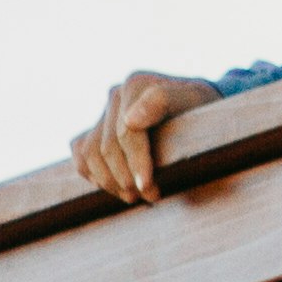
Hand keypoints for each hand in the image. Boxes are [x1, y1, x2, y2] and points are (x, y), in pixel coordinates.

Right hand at [71, 70, 214, 206]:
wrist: (196, 108)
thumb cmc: (200, 106)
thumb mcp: (193, 100)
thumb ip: (162, 102)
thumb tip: (131, 120)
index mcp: (136, 84)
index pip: (126, 132)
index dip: (136, 162)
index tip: (148, 187)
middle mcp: (115, 95)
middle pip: (107, 148)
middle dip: (127, 178)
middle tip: (151, 196)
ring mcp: (103, 113)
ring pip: (90, 154)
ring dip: (109, 181)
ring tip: (134, 195)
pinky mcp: (95, 129)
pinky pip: (80, 154)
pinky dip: (92, 174)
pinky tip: (115, 186)